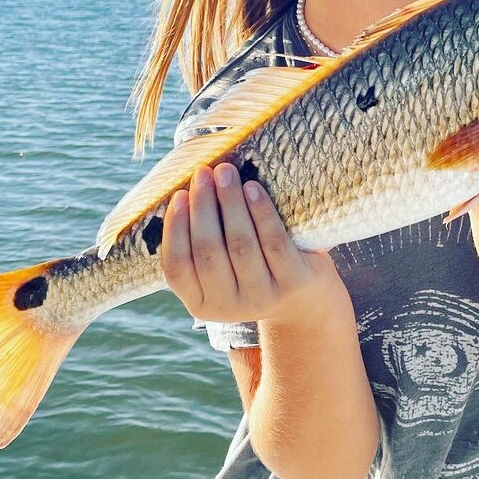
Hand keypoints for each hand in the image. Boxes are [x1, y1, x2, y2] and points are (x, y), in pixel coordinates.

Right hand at [161, 162, 345, 325]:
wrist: (303, 296)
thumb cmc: (252, 267)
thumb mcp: (221, 269)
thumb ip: (201, 243)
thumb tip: (187, 190)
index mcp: (200, 303)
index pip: (177, 267)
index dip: (175, 229)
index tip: (179, 195)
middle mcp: (228, 306)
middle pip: (208, 252)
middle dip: (203, 207)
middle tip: (202, 173)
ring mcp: (262, 297)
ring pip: (240, 244)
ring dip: (230, 203)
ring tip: (225, 172)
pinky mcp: (292, 283)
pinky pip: (273, 242)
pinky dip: (261, 212)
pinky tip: (253, 188)